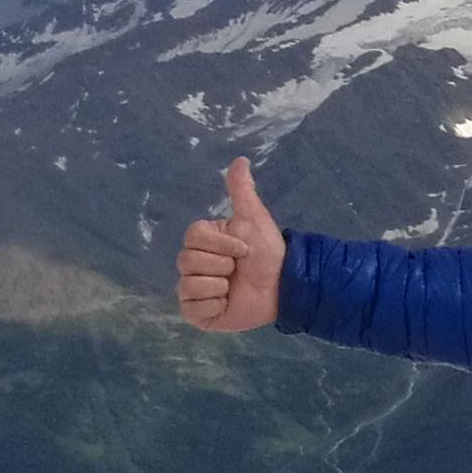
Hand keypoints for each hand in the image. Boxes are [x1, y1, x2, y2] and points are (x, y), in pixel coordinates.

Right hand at [178, 157, 286, 333]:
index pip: (193, 236)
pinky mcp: (197, 313)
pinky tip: (228, 303)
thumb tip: (240, 160)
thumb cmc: (268, 252)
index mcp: (202, 241)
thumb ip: (242, 191)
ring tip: (234, 287)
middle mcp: (192, 264)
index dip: (222, 244)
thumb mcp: (254, 218)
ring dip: (220, 285)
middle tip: (239, 269)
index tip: (243, 248)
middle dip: (222, 265)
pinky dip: (213, 305)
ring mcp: (192, 289)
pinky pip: (192, 307)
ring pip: (189, 284)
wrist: (283, 286)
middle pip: (188, 260)